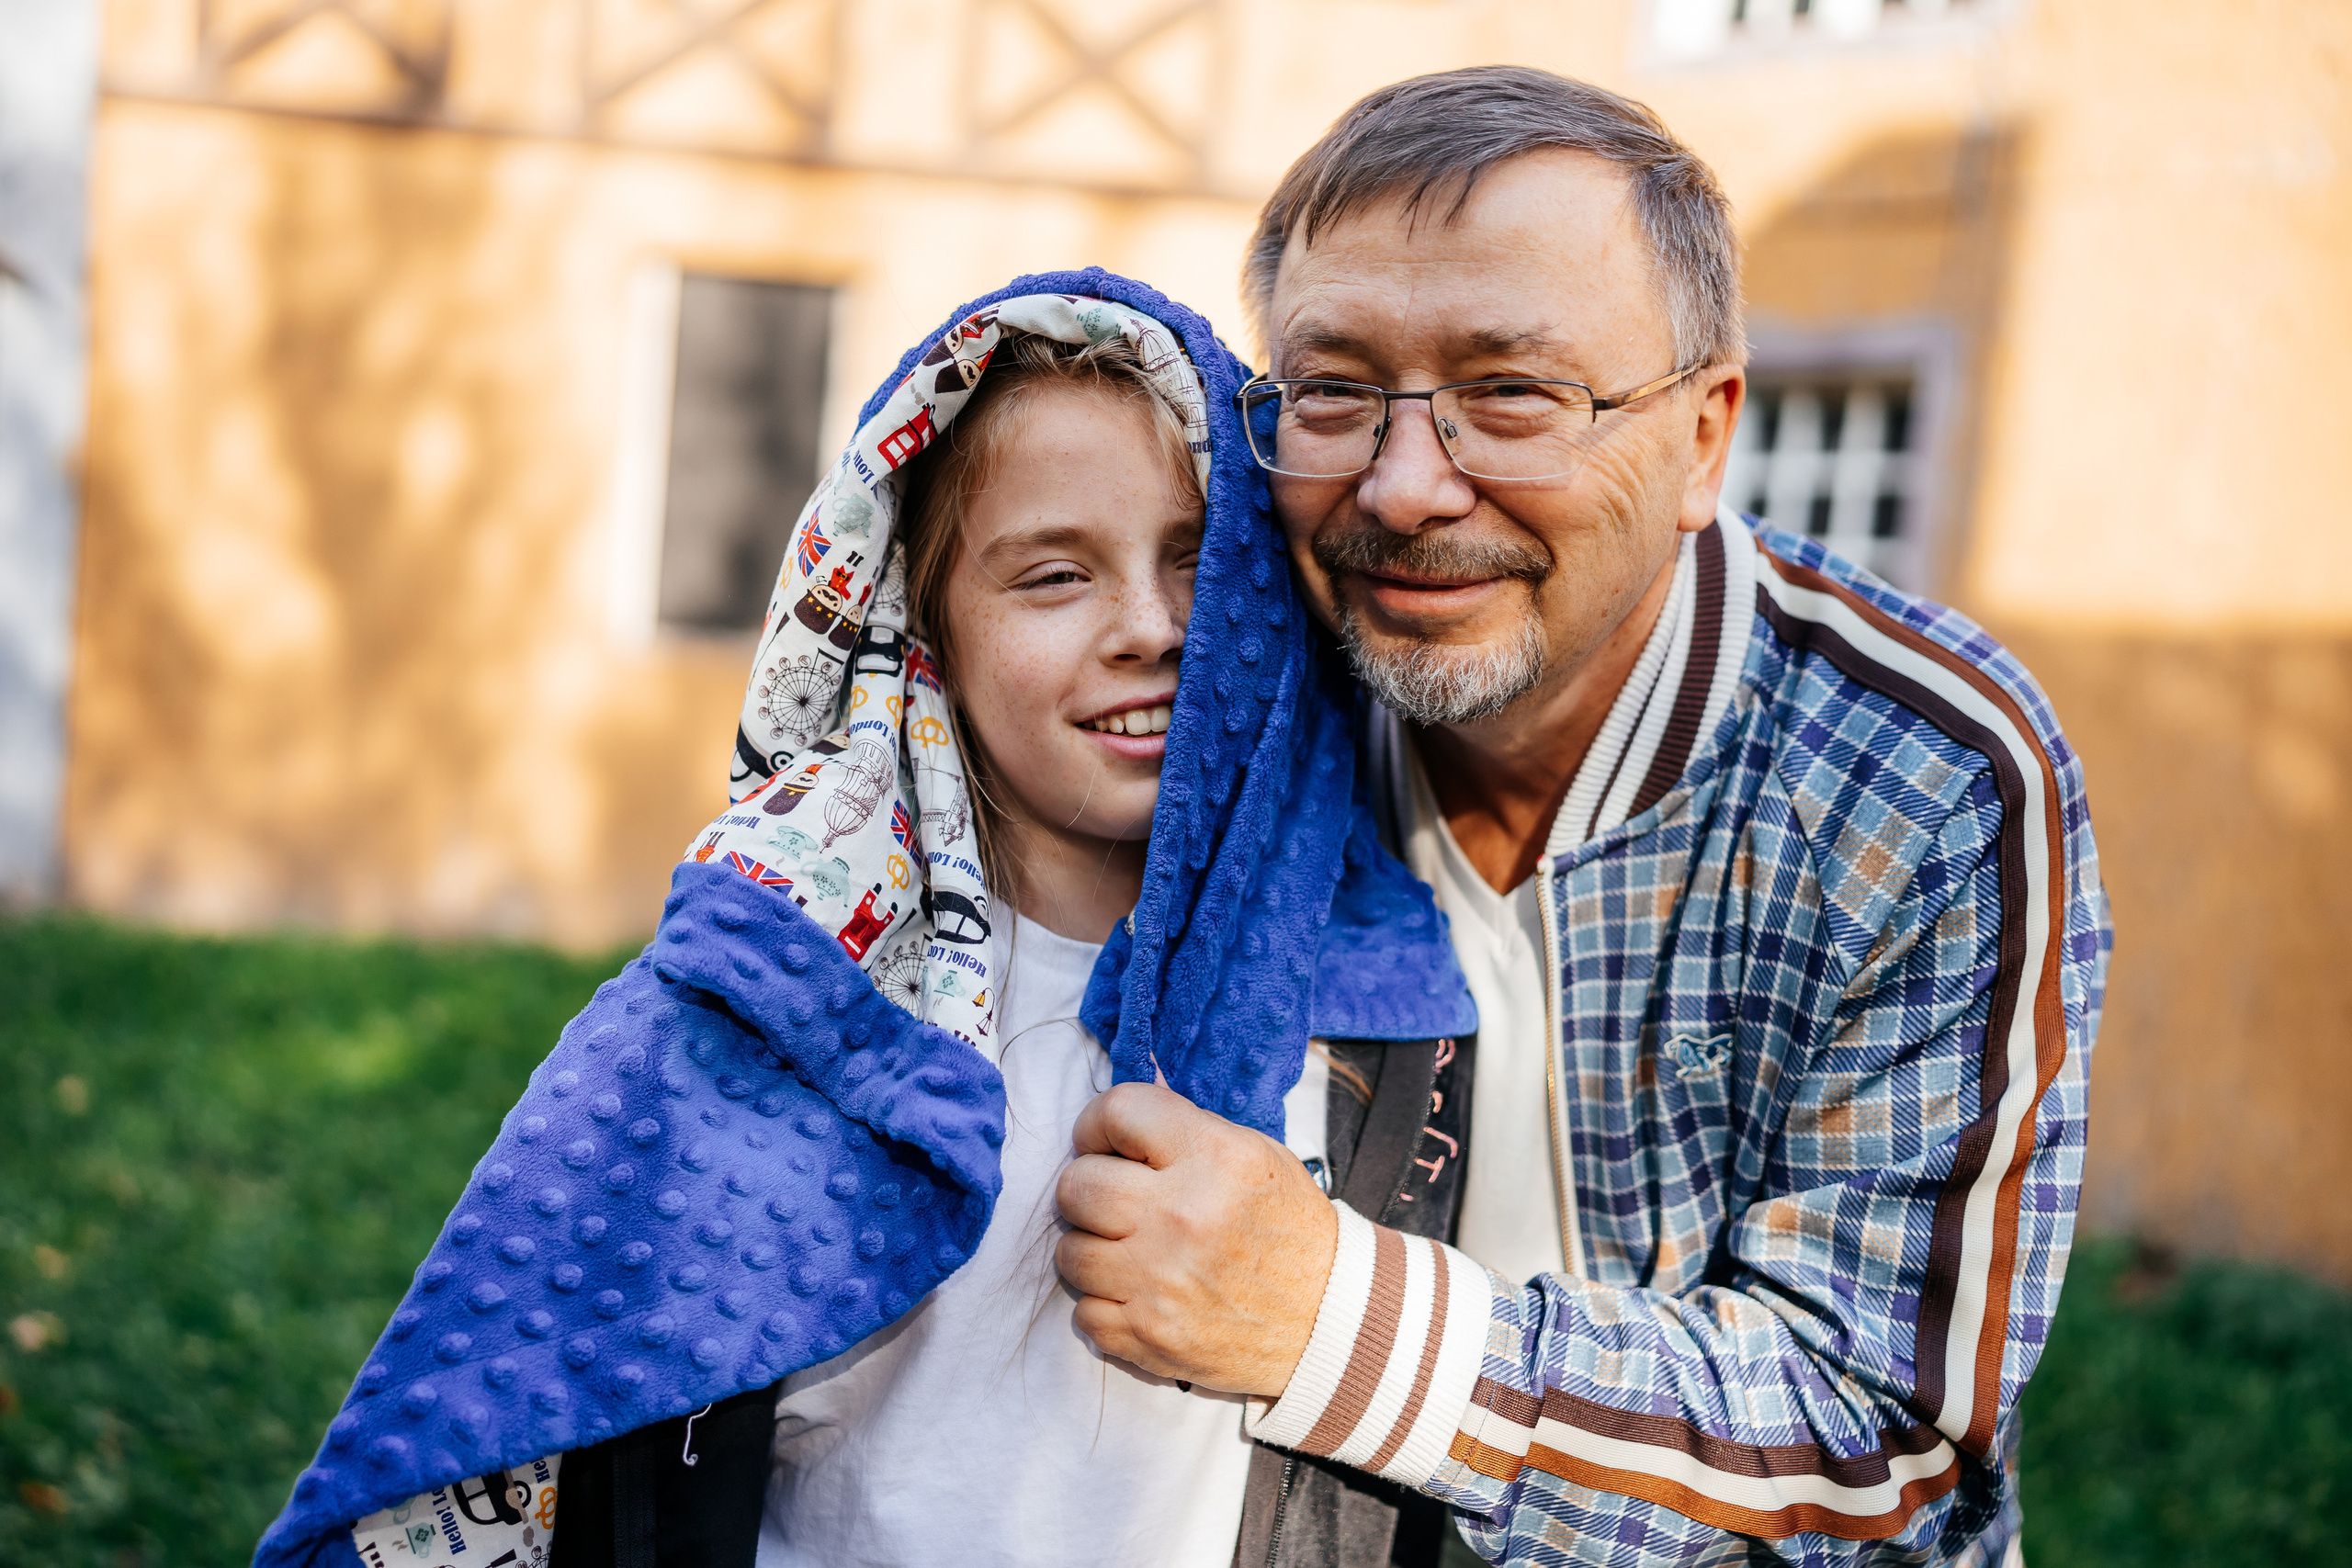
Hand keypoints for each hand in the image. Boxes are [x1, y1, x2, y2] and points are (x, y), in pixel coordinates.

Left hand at [1053, 1081, 1336, 1396]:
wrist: (1329, 1319)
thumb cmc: (1289, 1230)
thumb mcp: (1255, 1155)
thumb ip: (1184, 1126)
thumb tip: (1126, 1097)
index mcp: (1214, 1158)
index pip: (1117, 1111)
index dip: (1097, 1123)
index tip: (1104, 1142)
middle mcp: (1182, 1216)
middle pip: (1076, 1185)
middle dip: (1086, 1186)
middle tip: (1112, 1198)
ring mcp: (1160, 1281)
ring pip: (1068, 1252)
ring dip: (1091, 1248)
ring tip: (1125, 1249)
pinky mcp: (1149, 1335)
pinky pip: (1085, 1313)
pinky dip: (1105, 1304)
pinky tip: (1138, 1292)